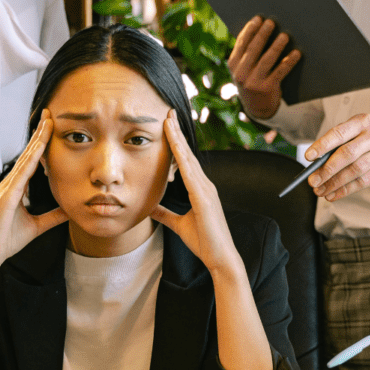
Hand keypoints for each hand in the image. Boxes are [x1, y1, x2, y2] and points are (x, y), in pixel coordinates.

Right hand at [0, 109, 67, 268]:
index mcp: (17, 188)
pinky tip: (39, 149)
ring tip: (47, 123)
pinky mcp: (7, 196)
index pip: (32, 161)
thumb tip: (69, 211)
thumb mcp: (37, 226)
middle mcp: (11, 184)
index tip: (51, 128)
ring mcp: (8, 188)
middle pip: (29, 154)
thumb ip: (52, 217)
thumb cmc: (7, 240)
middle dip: (40, 134)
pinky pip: (21, 174)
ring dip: (37, 141)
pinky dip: (31, 160)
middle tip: (50, 115)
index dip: (41, 144)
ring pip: (25, 159)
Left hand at [151, 109, 240, 274]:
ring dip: (178, 139)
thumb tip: (150, 206)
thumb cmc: (204, 242)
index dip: (176, 142)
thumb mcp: (178, 224)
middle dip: (177, 132)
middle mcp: (204, 185)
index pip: (185, 161)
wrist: (220, 258)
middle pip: (188, 153)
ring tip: (168, 120)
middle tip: (168, 112)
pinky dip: (182, 158)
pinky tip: (175, 145)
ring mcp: (206, 190)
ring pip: (189, 158)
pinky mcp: (204, 199)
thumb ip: (165, 214)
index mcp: (200, 189)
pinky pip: (190, 173)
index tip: (168, 125)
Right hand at [227, 16, 300, 120]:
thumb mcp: (243, 69)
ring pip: (267, 60)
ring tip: (285, 35)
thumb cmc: (252, 80)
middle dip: (263, 34)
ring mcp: (253, 82)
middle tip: (271, 22)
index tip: (258, 18)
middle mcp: (241, 74)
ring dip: (277, 46)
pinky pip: (280, 72)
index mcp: (233, 65)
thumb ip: (247, 54)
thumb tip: (261, 29)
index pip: (241, 44)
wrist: (257, 108)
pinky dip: (289, 61)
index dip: (250, 30)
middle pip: (253, 50)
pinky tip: (296, 53)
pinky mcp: (267, 88)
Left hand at [304, 113, 369, 200]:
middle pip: (346, 153)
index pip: (339, 133)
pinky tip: (333, 195)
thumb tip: (315, 165)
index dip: (322, 145)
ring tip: (320, 191)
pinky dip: (344, 190)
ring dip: (334, 183)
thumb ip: (339, 146)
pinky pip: (362, 182)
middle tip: (312, 180)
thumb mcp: (359, 135)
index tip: (309, 157)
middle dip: (326, 169)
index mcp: (362, 122)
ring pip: (354, 170)